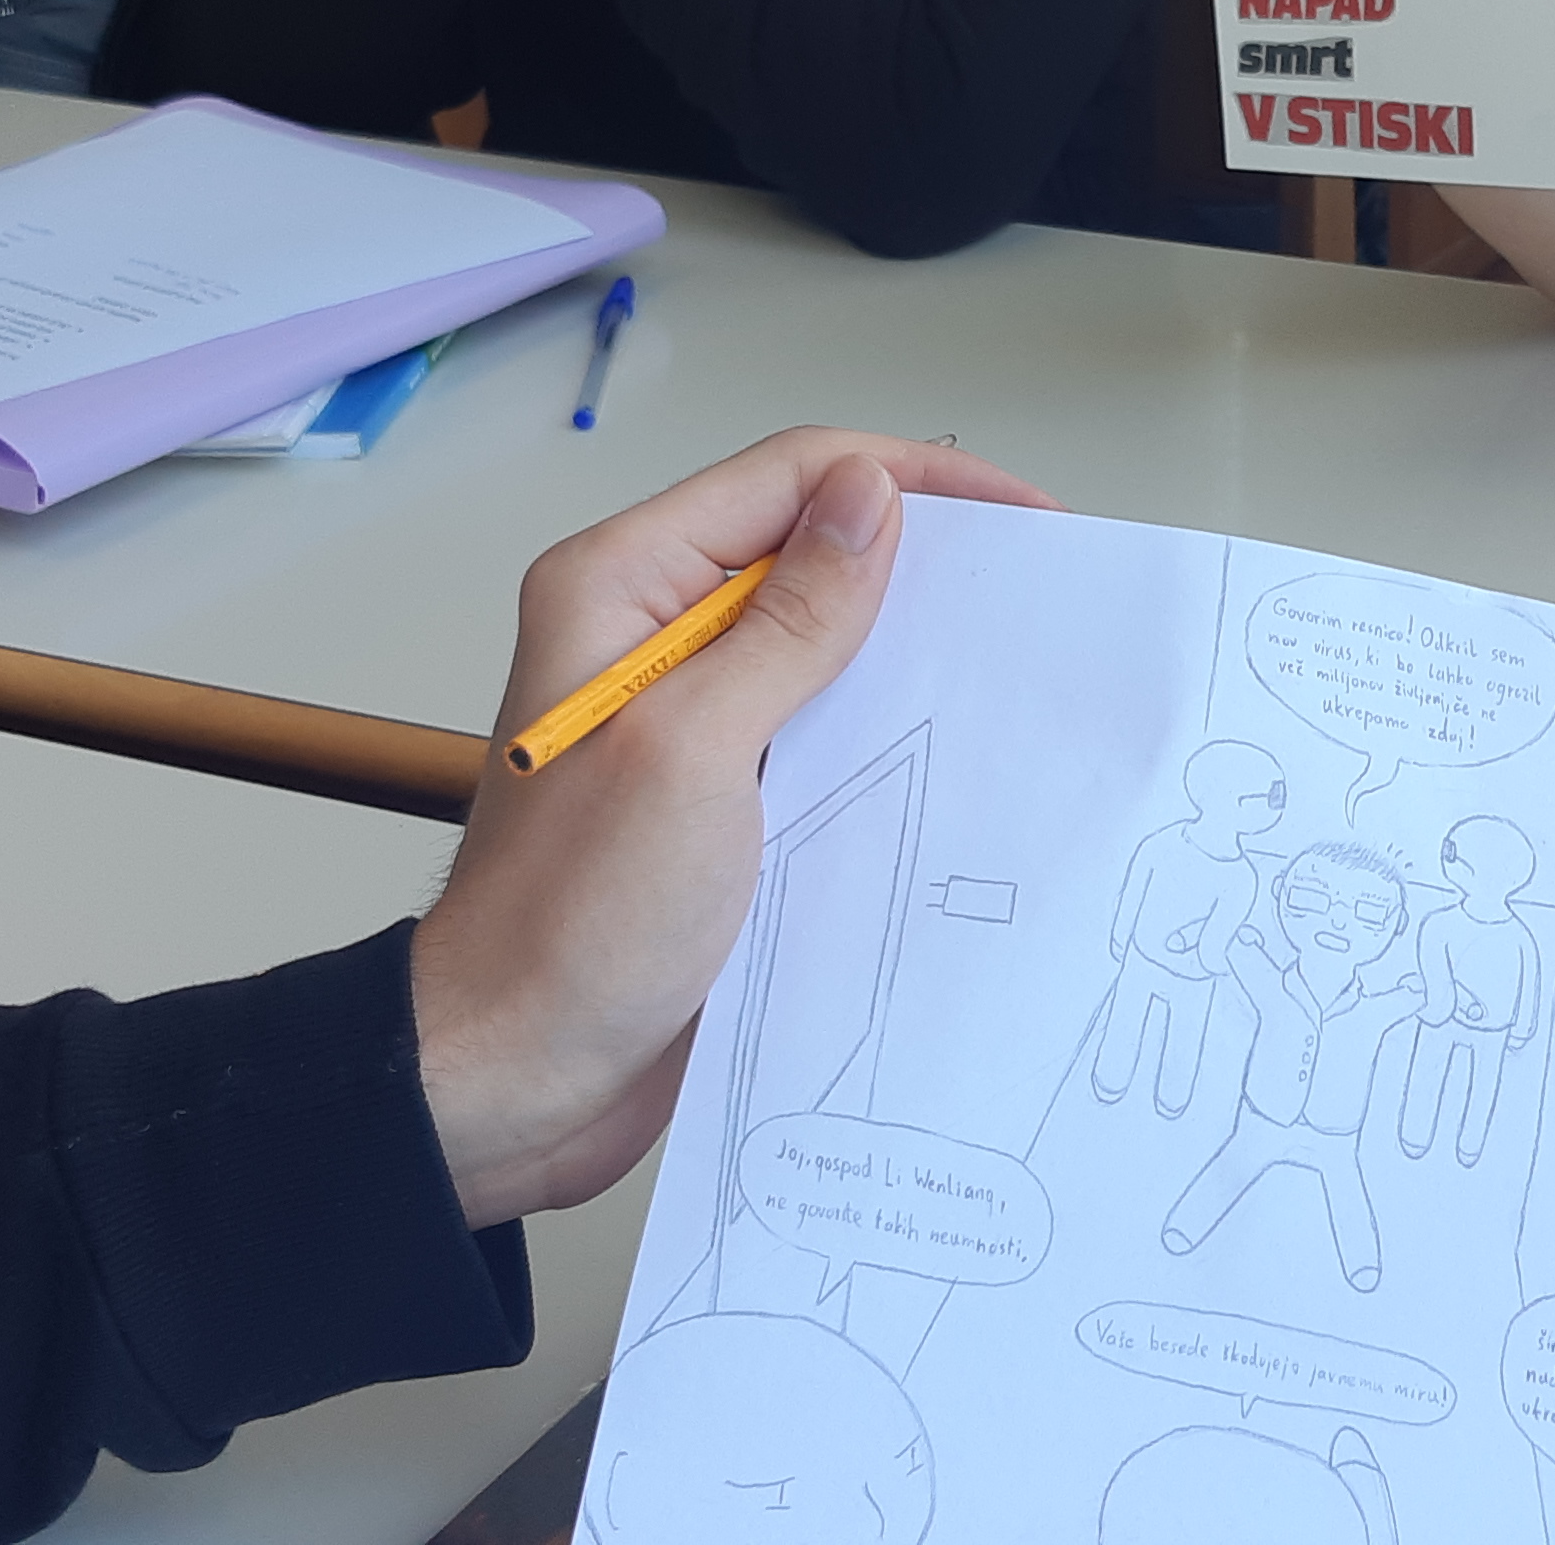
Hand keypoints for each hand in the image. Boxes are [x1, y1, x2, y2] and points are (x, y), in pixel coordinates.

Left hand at [409, 429, 1054, 1225]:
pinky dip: (889, 729)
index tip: (1019, 516)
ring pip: (825, 643)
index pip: (788, 478)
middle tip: (1037, 590)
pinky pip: (822, 730)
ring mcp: (688, 719)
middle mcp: (650, 636)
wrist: (517, 1076)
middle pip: (810, 549)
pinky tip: (960, 756)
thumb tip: (870, 497)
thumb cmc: (570, 921)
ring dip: (913, 649)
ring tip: (1017, 669)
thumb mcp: (694, 751)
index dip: (907, 481)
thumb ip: (789, 624)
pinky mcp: (722, 796)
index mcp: (620, 588)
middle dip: (922, 560)